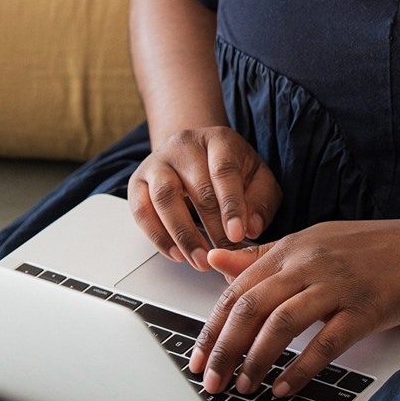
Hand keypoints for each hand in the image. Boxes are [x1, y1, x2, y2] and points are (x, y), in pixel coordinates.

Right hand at [128, 127, 281, 267]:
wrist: (194, 153)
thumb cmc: (230, 169)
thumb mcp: (257, 178)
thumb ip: (261, 201)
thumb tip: (252, 227)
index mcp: (219, 139)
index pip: (224, 170)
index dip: (231, 205)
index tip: (238, 235)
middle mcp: (184, 145)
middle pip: (196, 187)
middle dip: (212, 227)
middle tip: (224, 255)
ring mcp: (158, 161)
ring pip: (164, 197)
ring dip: (183, 234)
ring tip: (200, 260)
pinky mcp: (138, 181)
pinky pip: (141, 210)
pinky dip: (157, 236)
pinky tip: (176, 254)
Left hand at [190, 219, 399, 396]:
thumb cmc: (368, 249)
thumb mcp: (310, 242)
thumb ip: (262, 255)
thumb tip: (215, 259)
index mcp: (291, 248)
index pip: (237, 289)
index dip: (212, 327)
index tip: (198, 357)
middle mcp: (308, 263)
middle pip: (251, 307)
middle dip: (225, 349)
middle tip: (212, 381)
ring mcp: (336, 286)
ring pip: (281, 325)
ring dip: (256, 361)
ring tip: (244, 387)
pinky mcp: (363, 310)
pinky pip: (324, 344)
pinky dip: (299, 370)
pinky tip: (284, 388)